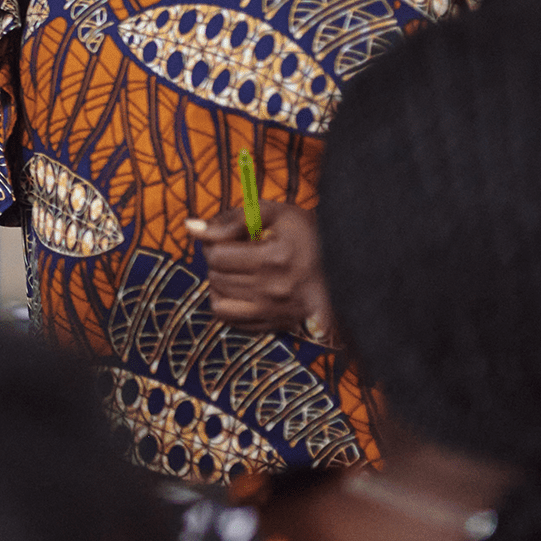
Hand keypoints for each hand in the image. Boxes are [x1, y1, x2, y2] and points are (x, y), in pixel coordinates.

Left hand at [186, 202, 332, 336]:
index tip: (231, 236)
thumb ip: (231, 218)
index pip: (217, 255)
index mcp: (274, 258)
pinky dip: (227, 304)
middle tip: (237, 250)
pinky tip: (241, 290)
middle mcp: (273, 290)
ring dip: (220, 283)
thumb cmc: (311, 234)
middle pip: (215, 277)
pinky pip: (230, 321)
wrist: (349, 267)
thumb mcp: (276, 214)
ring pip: (218, 301)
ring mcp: (274, 312)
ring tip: (238, 270)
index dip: (216, 241)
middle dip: (218, 260)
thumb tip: (190, 227)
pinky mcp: (275, 326)